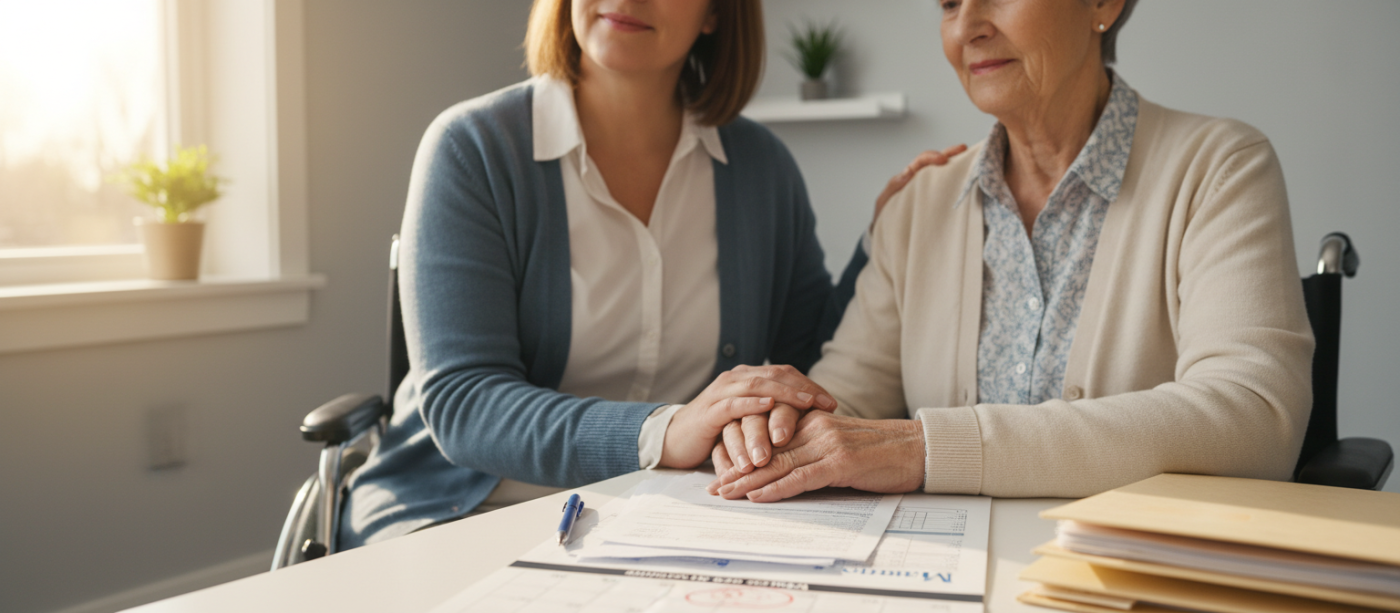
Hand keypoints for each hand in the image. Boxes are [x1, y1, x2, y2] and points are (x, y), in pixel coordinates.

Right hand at [659, 365, 836, 469]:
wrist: (676, 440)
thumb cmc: (715, 432)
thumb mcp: (748, 421)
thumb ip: (770, 414)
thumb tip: (808, 421)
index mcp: (747, 378)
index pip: (784, 374)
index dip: (809, 386)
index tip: (831, 403)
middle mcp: (735, 379)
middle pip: (775, 376)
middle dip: (804, 389)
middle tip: (827, 404)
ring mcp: (721, 392)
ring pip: (758, 386)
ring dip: (785, 395)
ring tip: (807, 404)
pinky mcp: (710, 411)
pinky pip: (733, 404)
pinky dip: (752, 404)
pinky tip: (769, 406)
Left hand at [705, 411, 925, 501]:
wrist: (918, 450)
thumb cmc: (883, 454)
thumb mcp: (843, 447)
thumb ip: (816, 452)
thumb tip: (790, 471)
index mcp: (815, 422)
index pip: (770, 438)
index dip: (744, 454)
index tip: (723, 469)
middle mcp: (817, 429)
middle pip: (768, 451)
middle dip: (737, 469)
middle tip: (712, 484)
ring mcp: (828, 444)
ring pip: (778, 463)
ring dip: (747, 481)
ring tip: (724, 492)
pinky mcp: (840, 462)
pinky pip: (800, 477)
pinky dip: (775, 488)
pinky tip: (756, 496)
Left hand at [872, 144, 968, 227]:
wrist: (888, 231)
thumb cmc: (885, 213)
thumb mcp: (884, 200)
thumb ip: (893, 186)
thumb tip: (907, 173)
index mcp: (908, 176)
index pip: (921, 161)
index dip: (932, 157)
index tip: (942, 160)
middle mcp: (921, 179)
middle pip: (937, 161)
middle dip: (950, 153)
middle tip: (963, 149)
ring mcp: (929, 188)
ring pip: (944, 172)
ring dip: (956, 164)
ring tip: (970, 160)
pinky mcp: (936, 199)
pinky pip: (947, 187)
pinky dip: (958, 180)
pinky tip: (968, 180)